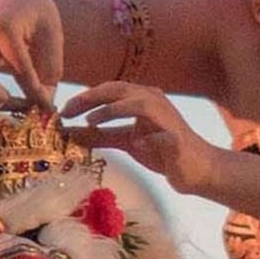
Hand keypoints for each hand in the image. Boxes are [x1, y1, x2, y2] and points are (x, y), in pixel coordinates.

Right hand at [0, 0, 62, 110]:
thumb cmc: (35, 14)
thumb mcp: (52, 31)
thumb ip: (51, 66)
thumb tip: (45, 104)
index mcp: (3, 25)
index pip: (19, 68)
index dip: (36, 92)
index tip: (50, 107)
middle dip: (8, 101)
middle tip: (30, 108)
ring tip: (23, 104)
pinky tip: (12, 99)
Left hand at [61, 81, 219, 193]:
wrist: (197, 168)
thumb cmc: (162, 152)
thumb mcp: (125, 142)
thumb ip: (100, 136)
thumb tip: (70, 133)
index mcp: (141, 99)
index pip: (109, 90)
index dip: (85, 97)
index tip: (62, 110)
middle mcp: (154, 102)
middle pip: (120, 90)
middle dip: (92, 98)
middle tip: (68, 111)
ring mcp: (167, 119)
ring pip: (140, 105)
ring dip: (114, 110)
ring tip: (91, 122)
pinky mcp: (178, 140)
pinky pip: (162, 136)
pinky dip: (149, 140)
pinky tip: (138, 146)